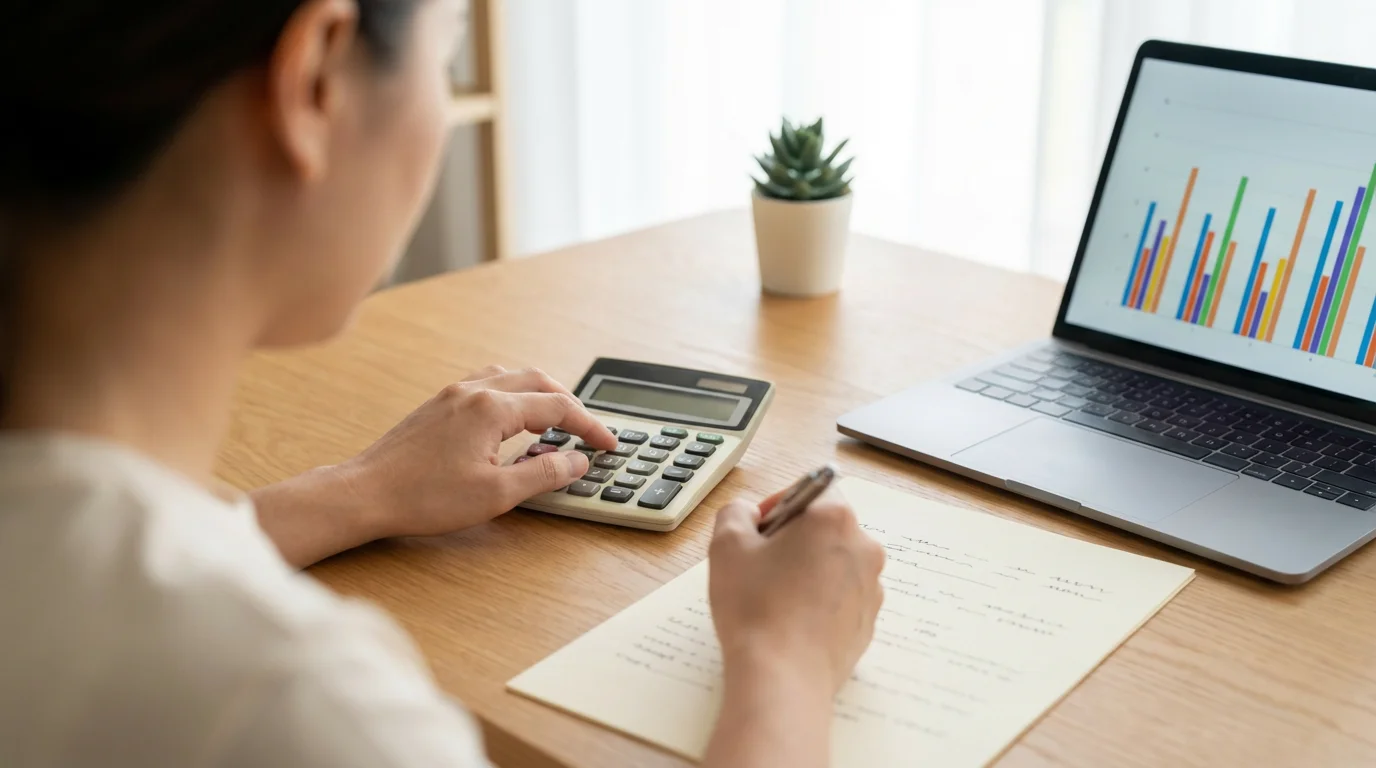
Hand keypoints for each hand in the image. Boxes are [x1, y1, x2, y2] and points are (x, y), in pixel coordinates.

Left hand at [342, 366, 619, 538]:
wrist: (365, 493)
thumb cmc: (423, 497)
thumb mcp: (496, 494)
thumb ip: (543, 473)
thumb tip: (576, 460)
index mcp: (492, 408)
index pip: (559, 406)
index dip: (590, 426)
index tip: (608, 444)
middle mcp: (473, 390)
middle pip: (538, 381)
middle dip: (569, 403)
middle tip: (586, 430)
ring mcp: (452, 393)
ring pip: (511, 377)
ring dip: (539, 394)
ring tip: (553, 423)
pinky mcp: (438, 404)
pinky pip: (487, 384)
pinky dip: (512, 396)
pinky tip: (511, 421)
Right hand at [707, 488, 884, 694]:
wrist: (783, 678)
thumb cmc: (756, 608)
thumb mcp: (726, 545)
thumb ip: (736, 512)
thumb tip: (750, 515)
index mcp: (834, 518)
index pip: (810, 489)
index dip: (779, 506)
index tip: (758, 532)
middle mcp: (864, 546)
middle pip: (825, 527)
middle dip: (793, 539)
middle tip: (760, 566)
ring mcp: (872, 587)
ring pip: (833, 563)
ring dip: (807, 570)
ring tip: (774, 598)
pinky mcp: (868, 621)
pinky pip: (841, 597)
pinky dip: (819, 601)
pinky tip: (791, 621)